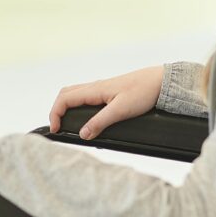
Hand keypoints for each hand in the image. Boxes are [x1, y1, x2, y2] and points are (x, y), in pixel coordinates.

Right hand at [48, 65, 162, 139]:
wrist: (160, 82)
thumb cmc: (143, 92)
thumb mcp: (120, 110)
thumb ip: (100, 122)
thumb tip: (82, 134)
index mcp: (94, 90)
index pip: (64, 99)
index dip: (55, 114)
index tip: (56, 129)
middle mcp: (95, 87)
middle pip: (66, 94)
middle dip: (57, 110)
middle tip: (58, 127)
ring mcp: (101, 89)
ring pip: (75, 94)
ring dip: (66, 107)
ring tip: (67, 122)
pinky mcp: (109, 92)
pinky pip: (86, 97)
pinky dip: (78, 106)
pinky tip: (85, 117)